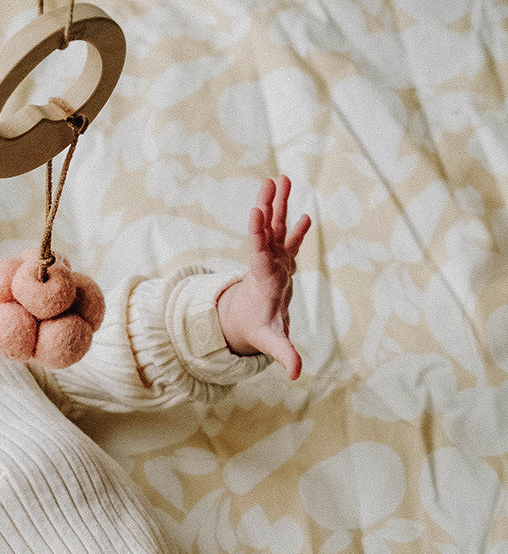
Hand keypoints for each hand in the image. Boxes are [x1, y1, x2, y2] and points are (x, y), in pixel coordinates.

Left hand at [216, 175, 311, 379]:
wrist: (248, 321)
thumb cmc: (257, 329)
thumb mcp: (269, 341)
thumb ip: (283, 354)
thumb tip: (297, 375)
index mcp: (263, 280)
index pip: (258, 253)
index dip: (256, 234)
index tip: (254, 212)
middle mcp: (267, 265)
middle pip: (266, 233)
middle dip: (268, 209)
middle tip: (269, 184)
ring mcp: (274, 260)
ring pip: (276, 228)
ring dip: (279, 205)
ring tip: (279, 179)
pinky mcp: (283, 260)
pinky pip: (290, 240)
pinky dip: (298, 228)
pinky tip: (306, 214)